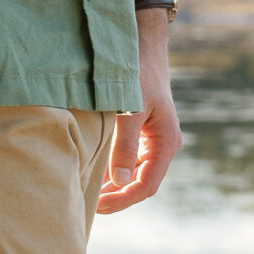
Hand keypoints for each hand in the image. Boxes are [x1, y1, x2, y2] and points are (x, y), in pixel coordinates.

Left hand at [98, 12, 179, 213]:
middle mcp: (163, 145)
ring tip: (87, 195)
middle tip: (87, 206)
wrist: (143, 47)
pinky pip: (128, 161)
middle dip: (116, 198)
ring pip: (133, 174)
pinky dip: (112, 171)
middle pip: (140, 184)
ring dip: (113, 187)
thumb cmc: (138, 74)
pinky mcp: (142, 133)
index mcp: (166, 142)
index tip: (97, 206)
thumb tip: (118, 181)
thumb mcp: (130, 110)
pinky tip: (93, 176)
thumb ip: (124, 145)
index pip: (146, 185)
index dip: (122, 200)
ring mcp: (153, 140)